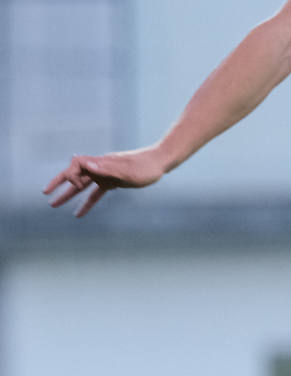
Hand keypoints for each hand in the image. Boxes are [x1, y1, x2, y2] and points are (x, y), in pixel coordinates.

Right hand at [43, 146, 167, 216]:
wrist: (160, 162)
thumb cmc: (145, 166)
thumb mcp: (127, 170)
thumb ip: (107, 168)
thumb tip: (87, 164)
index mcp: (101, 163)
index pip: (76, 165)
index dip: (71, 174)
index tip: (77, 184)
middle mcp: (100, 168)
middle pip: (74, 175)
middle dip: (59, 184)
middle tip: (46, 193)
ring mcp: (106, 175)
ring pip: (83, 186)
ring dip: (69, 194)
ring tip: (54, 205)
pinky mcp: (113, 182)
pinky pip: (96, 193)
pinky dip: (88, 202)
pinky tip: (80, 213)